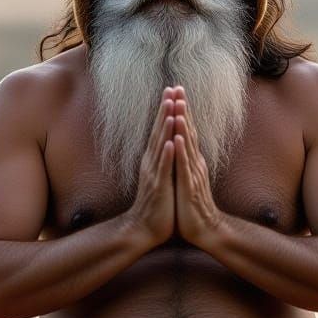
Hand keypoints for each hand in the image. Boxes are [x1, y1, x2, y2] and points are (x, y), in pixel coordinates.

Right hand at [124, 87, 177, 247]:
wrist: (144, 228)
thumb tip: (170, 142)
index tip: (173, 91)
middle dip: (166, 109)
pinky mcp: (158, 186)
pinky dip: (166, 154)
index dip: (167, 110)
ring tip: (171, 108)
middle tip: (171, 89)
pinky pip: (163, 168)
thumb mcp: (162, 176)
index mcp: (154, 159)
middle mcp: (152, 162)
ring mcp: (154, 173)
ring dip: (165, 126)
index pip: (161, 129)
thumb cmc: (156, 203)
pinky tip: (169, 142)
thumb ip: (164, 159)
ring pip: (160, 145)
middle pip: (158, 130)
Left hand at [172, 86, 223, 246]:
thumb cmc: (193, 206)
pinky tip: (177, 138)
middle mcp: (194, 163)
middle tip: (178, 88)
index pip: (187, 131)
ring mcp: (193, 174)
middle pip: (189, 131)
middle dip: (183, 109)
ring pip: (187, 145)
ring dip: (183, 125)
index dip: (182, 111)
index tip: (176, 91)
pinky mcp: (189, 186)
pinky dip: (181, 151)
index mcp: (192, 161)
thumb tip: (183, 146)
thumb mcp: (188, 179)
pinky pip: (184, 166)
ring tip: (178, 106)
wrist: (205, 230)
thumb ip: (186, 162)